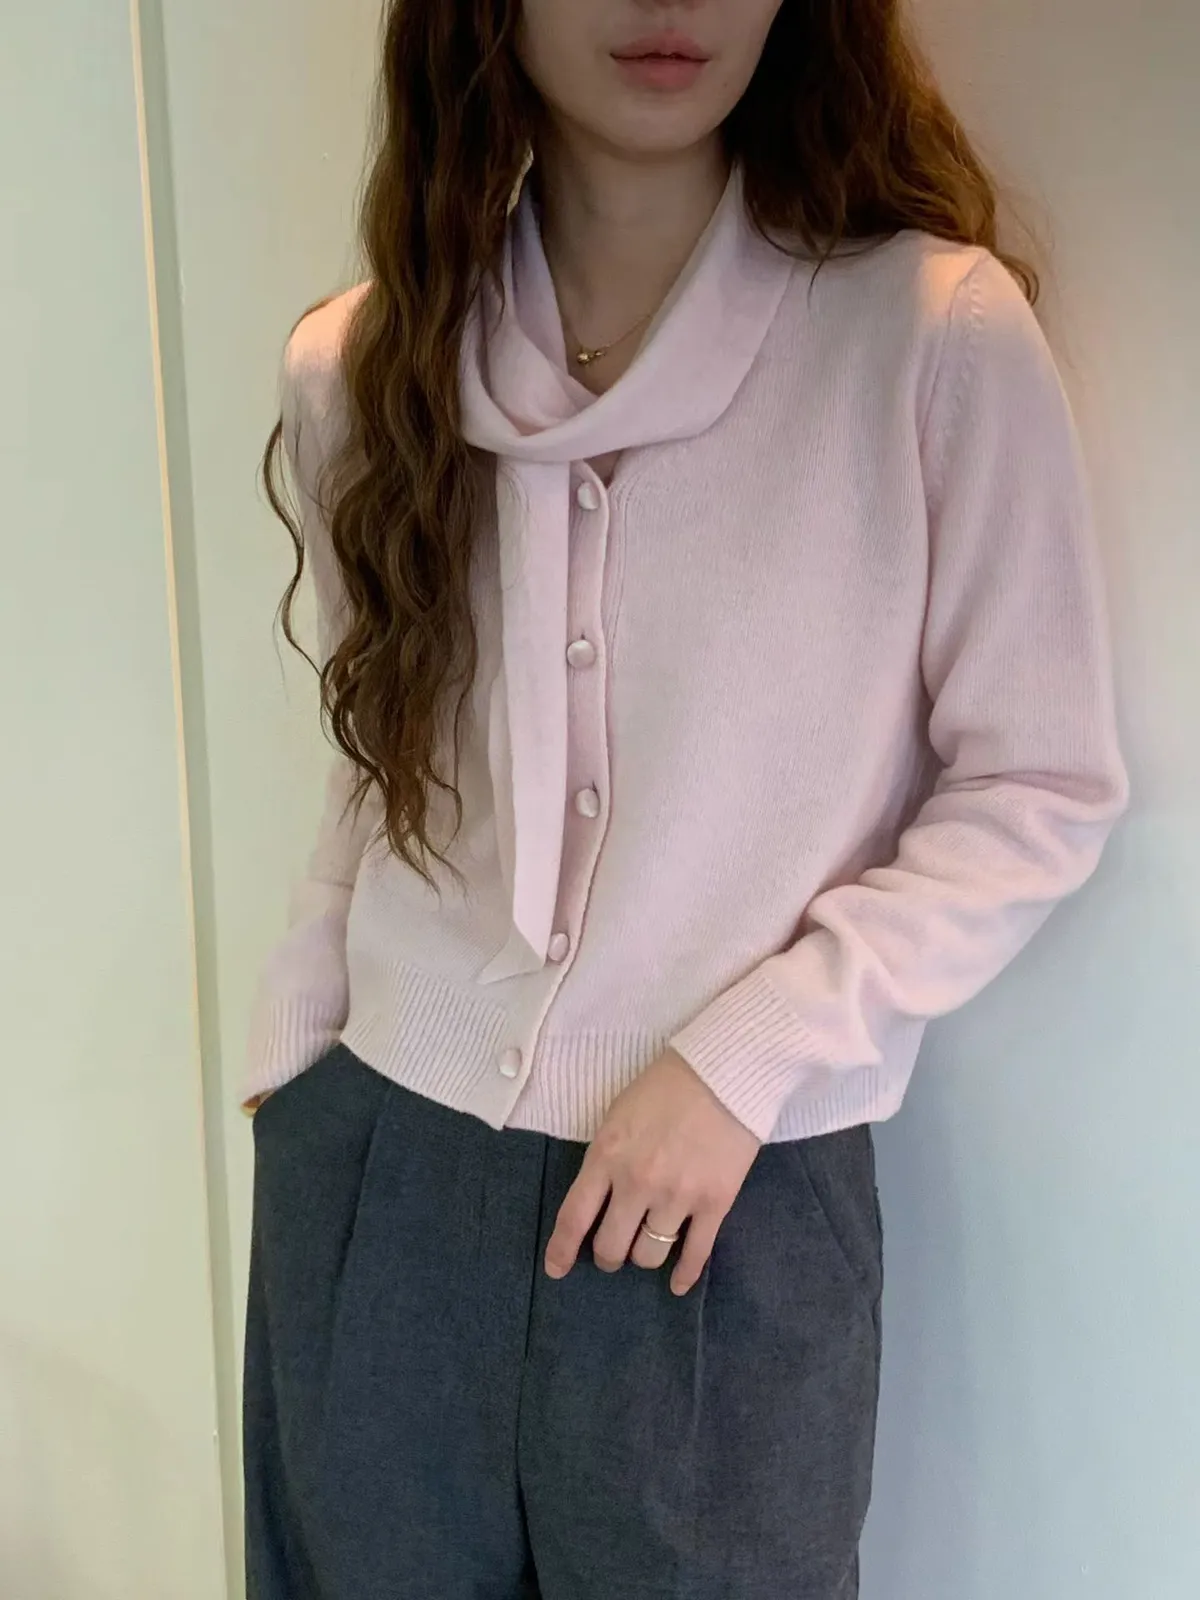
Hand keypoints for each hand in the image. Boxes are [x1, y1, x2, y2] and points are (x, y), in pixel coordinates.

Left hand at [544, 1049, 760, 1295]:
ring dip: (644, 1256)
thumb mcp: (618, 1114)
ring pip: (650, 1254)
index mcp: (606, 1156)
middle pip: (611, 1246)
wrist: (725, 1072)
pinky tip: (678, 1285)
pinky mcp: (715, 1203)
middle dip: (609, 1255)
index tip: (557, 1269)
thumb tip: (600, 1196)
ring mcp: (677, 1196)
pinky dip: (685, 1275)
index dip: (562, 1249)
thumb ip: (605, 1156)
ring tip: (647, 1248)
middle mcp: (637, 1183)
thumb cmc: (667, 1085)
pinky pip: (695, 1254)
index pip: (574, 1217)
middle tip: (614, 1251)